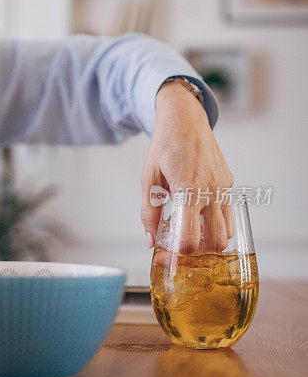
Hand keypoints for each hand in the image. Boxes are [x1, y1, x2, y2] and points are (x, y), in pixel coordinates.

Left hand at [140, 81, 233, 253]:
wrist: (185, 119)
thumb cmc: (165, 145)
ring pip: (227, 232)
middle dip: (198, 254)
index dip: (177, 256)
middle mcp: (212, 190)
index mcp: (189, 189)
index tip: (165, 257)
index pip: (190, 239)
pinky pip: (228, 214)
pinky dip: (215, 225)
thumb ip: (149, 213)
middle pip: (215, 243)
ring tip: (188, 235)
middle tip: (179, 252)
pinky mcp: (228, 184)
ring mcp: (224, 187)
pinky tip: (197, 220)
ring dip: (209, 241)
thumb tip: (151, 240)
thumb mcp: (148, 179)